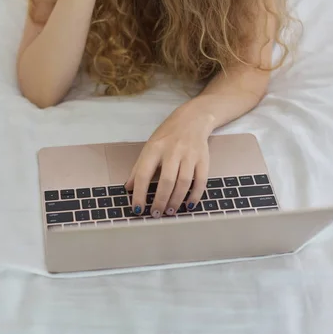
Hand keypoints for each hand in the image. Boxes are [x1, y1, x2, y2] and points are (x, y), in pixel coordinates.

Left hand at [125, 101, 215, 217]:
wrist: (193, 119)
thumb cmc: (167, 136)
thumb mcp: (149, 147)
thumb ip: (139, 168)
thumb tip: (129, 188)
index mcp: (154, 148)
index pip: (144, 174)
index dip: (139, 194)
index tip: (137, 209)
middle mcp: (172, 151)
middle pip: (166, 181)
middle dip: (160, 201)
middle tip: (156, 214)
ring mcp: (190, 155)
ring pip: (183, 183)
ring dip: (176, 201)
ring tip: (169, 211)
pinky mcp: (204, 159)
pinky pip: (200, 181)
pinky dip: (195, 196)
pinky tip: (188, 205)